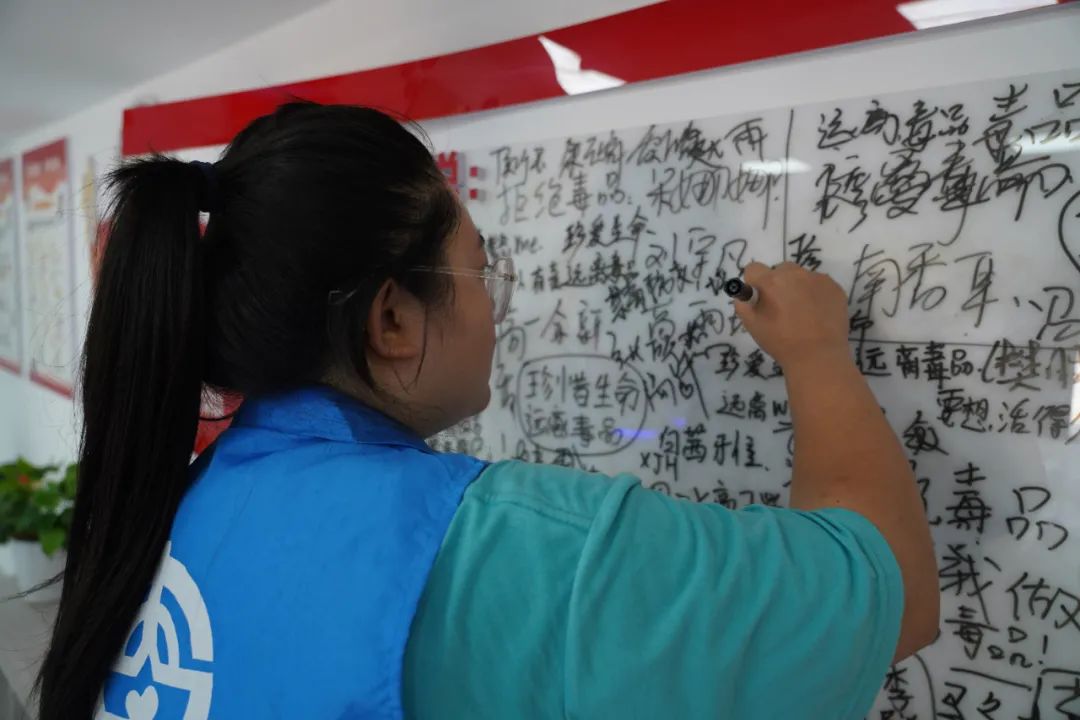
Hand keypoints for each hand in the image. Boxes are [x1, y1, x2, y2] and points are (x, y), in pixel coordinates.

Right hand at [732, 262, 850, 369]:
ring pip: (801, 276)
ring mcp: (818, 279)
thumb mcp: (752, 325)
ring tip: (803, 312)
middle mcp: (794, 274)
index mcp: (771, 282)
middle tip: (782, 307)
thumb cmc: (781, 342)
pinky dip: (816, 294)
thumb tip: (747, 291)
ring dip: (798, 287)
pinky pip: (820, 284)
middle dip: (778, 283)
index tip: (760, 298)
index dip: (754, 283)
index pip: (754, 269)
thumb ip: (743, 303)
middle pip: (780, 270)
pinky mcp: (835, 287)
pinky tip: (818, 314)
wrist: (818, 356)